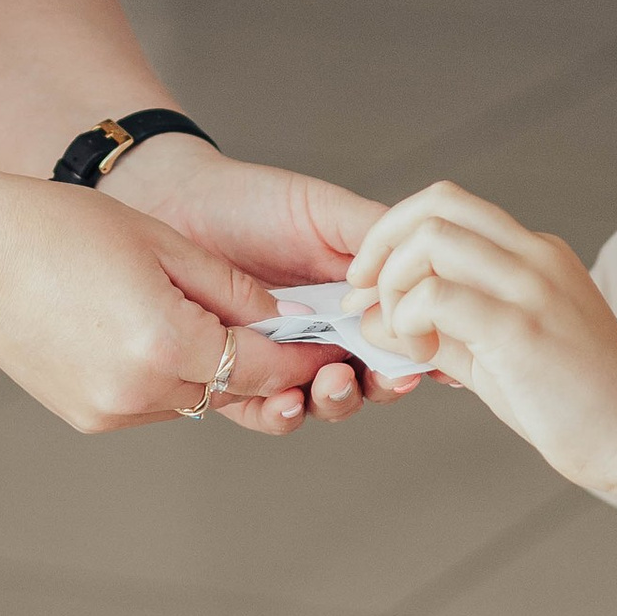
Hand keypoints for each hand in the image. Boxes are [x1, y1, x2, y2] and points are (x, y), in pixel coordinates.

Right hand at [0, 165, 307, 435]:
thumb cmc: (58, 226)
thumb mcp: (161, 243)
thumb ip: (229, 288)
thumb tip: (279, 320)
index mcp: (164, 343)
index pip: (261, 365)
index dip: (301, 353)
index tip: (331, 342)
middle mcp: (137, 392)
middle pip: (230, 388)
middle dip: (259, 362)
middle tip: (287, 334)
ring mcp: (107, 411)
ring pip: (192, 398)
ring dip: (210, 368)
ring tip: (201, 316)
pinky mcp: (84, 415)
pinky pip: (151, 402)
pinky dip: (166, 374)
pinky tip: (147, 328)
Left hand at [107, 137, 424, 432]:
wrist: (178, 203)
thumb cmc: (253, 202)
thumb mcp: (326, 212)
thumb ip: (377, 238)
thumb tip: (437, 267)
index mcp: (356, 302)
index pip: (400, 340)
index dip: (419, 354)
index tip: (426, 357)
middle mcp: (325, 338)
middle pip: (371, 381)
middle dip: (381, 385)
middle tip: (383, 376)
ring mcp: (282, 361)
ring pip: (322, 402)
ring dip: (335, 400)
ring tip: (330, 383)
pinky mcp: (235, 377)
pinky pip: (263, 411)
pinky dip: (279, 413)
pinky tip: (285, 401)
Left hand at [346, 181, 616, 500]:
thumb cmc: (580, 407)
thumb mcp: (500, 358)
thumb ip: (442, 333)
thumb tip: (375, 319)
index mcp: (536, 255)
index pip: (451, 207)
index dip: (394, 234)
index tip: (370, 283)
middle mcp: (536, 257)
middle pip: (438, 203)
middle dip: (381, 242)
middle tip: (364, 296)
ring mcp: (534, 288)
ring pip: (434, 237)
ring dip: (394, 281)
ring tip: (401, 333)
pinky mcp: (524, 329)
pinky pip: (440, 296)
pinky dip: (409, 317)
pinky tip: (419, 351)